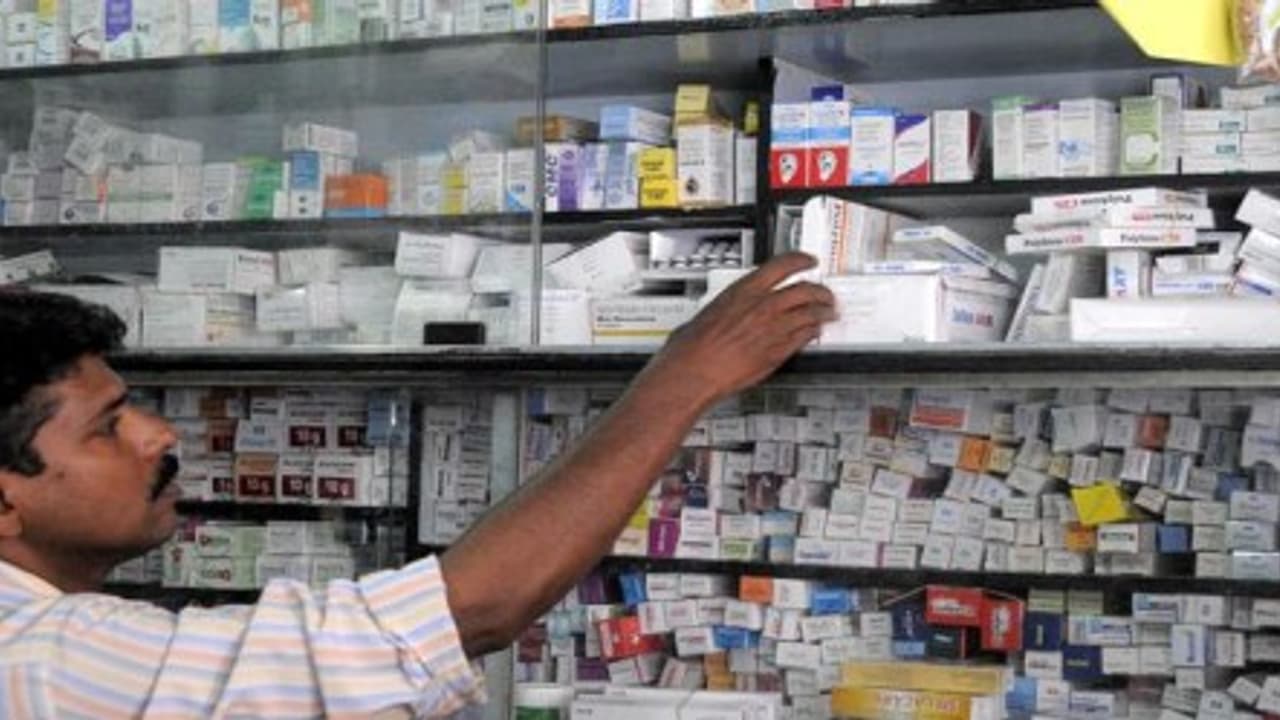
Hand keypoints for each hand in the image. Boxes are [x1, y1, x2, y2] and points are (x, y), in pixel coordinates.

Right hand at [647, 253, 836, 406]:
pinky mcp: (779, 351)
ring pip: (811, 313)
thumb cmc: (694, 344)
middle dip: (820, 291)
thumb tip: (727, 308)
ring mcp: (774, 329)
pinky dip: (813, 333)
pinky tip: (813, 333)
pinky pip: (805, 337)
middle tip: (825, 292)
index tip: (808, 260)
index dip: (801, 260)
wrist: (695, 369)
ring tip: (828, 312)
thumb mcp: (711, 310)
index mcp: (745, 290)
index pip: (783, 265)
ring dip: (824, 312)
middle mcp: (764, 306)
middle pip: (805, 290)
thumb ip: (729, 306)